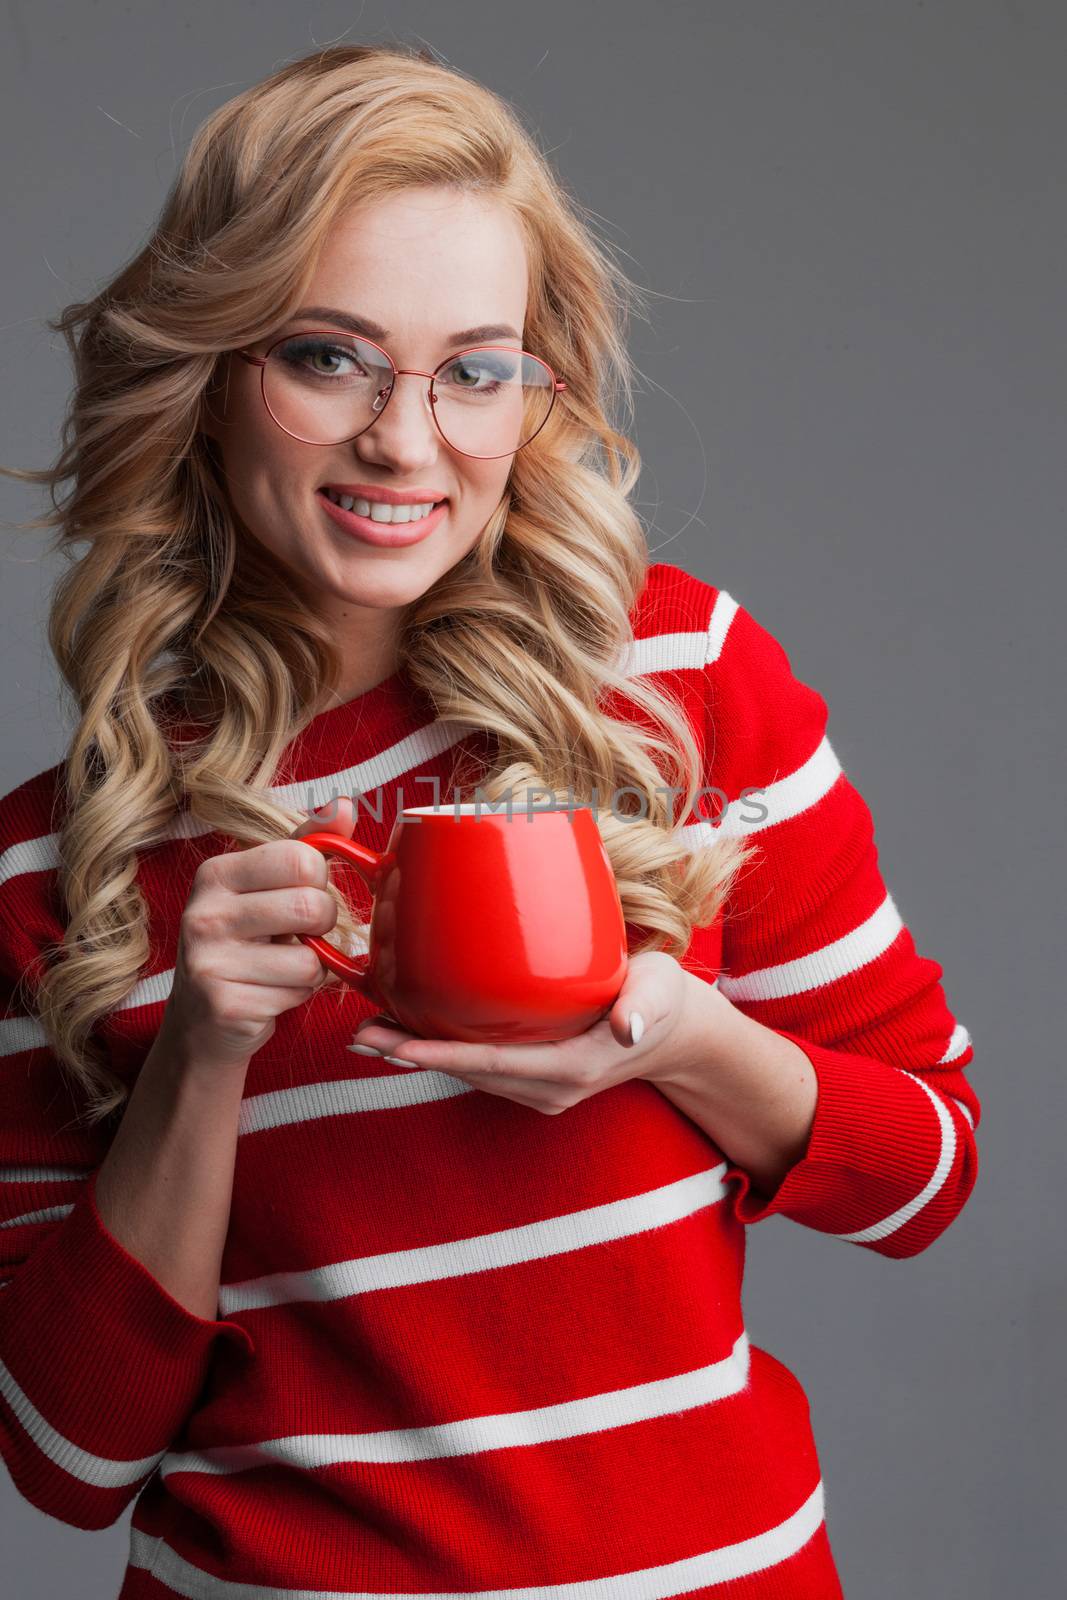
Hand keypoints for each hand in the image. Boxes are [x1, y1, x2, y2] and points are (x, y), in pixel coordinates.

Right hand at [161, 798, 346, 1069]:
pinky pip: (299, 993)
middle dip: (322, 925)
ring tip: (280, 968)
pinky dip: (298, 996)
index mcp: (215, 874)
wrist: (202, 1024)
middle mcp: (204, 913)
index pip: (302, 858)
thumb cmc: (245, 945)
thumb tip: (342, 804)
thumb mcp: (266, 888)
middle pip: (311, 906)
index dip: (318, 881)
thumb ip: (305, 845)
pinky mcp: (226, 1004)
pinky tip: (269, 993)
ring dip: (312, 968)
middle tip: (299, 936)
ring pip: (311, 958)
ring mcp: (209, 961)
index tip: (299, 896)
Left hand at [348, 951, 698, 1114]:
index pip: (495, 1063)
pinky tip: (407, 1031)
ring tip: (368, 1031)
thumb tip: (627, 1028)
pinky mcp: (532, 1079)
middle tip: (359, 1033)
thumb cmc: (664, 999)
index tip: (397, 1044)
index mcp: (575, 1067)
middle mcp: (551, 1088)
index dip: (442, 1055)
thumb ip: (645, 1005)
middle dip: (411, 1056)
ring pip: (468, 1074)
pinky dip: (442, 1052)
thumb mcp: (662, 991)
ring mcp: (540, 1090)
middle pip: (468, 1073)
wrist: (677, 1033)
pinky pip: (480, 1068)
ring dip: (417, 1056)